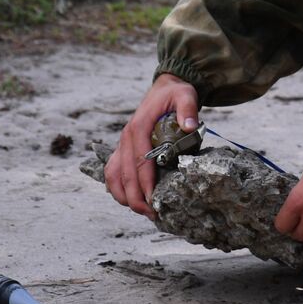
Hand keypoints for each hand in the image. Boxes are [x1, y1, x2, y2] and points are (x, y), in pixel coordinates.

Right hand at [106, 73, 199, 218]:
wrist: (164, 88)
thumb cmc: (175, 94)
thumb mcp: (185, 95)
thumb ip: (188, 109)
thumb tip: (188, 126)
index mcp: (139, 127)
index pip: (139, 160)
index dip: (145, 182)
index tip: (153, 200)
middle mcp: (127, 137)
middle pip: (124, 173)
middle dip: (135, 197)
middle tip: (151, 215)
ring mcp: (123, 143)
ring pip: (113, 175)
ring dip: (124, 196)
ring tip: (142, 211)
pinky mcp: (124, 148)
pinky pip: (113, 171)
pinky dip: (117, 188)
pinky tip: (129, 200)